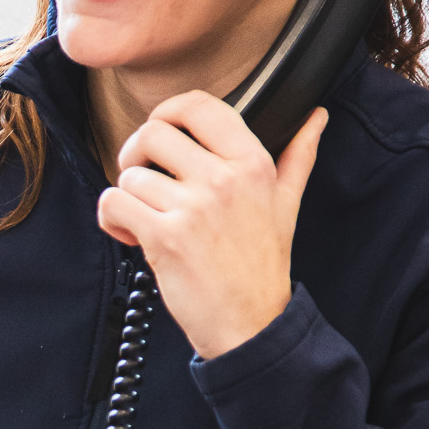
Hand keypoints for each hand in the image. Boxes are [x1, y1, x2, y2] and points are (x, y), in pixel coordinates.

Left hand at [96, 91, 325, 359]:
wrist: (251, 323)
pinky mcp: (165, 237)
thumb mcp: (287, 203)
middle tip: (143, 177)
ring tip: (145, 218)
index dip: (167, 111)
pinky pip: (115, 203)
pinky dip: (112, 219)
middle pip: (153, 132)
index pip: (198, 105)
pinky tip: (131, 234)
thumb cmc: (262, 264)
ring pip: (130, 174)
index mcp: (252, 162)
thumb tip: (316, 116)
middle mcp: (223, 179)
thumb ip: (298, 155)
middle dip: (136, 153)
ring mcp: (193, 208)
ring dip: (128, 197)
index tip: (159, 129)